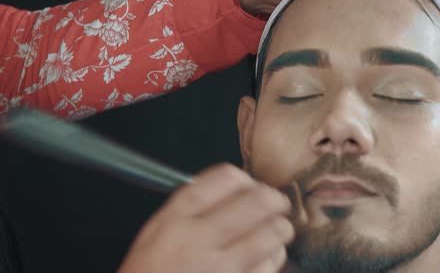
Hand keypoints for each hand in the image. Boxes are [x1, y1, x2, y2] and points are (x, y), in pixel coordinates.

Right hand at [117, 163, 293, 272]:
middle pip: (256, 202)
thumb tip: (234, 187)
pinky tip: (268, 257)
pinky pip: (269, 266)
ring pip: (271, 233)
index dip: (246, 178)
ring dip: (280, 228)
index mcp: (176, 218)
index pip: (224, 179)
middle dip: (275, 199)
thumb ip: (189, 206)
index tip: (250, 185)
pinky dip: (274, 257)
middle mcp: (198, 240)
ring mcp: (219, 268)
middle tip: (278, 203)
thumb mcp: (155, 233)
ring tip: (278, 229)